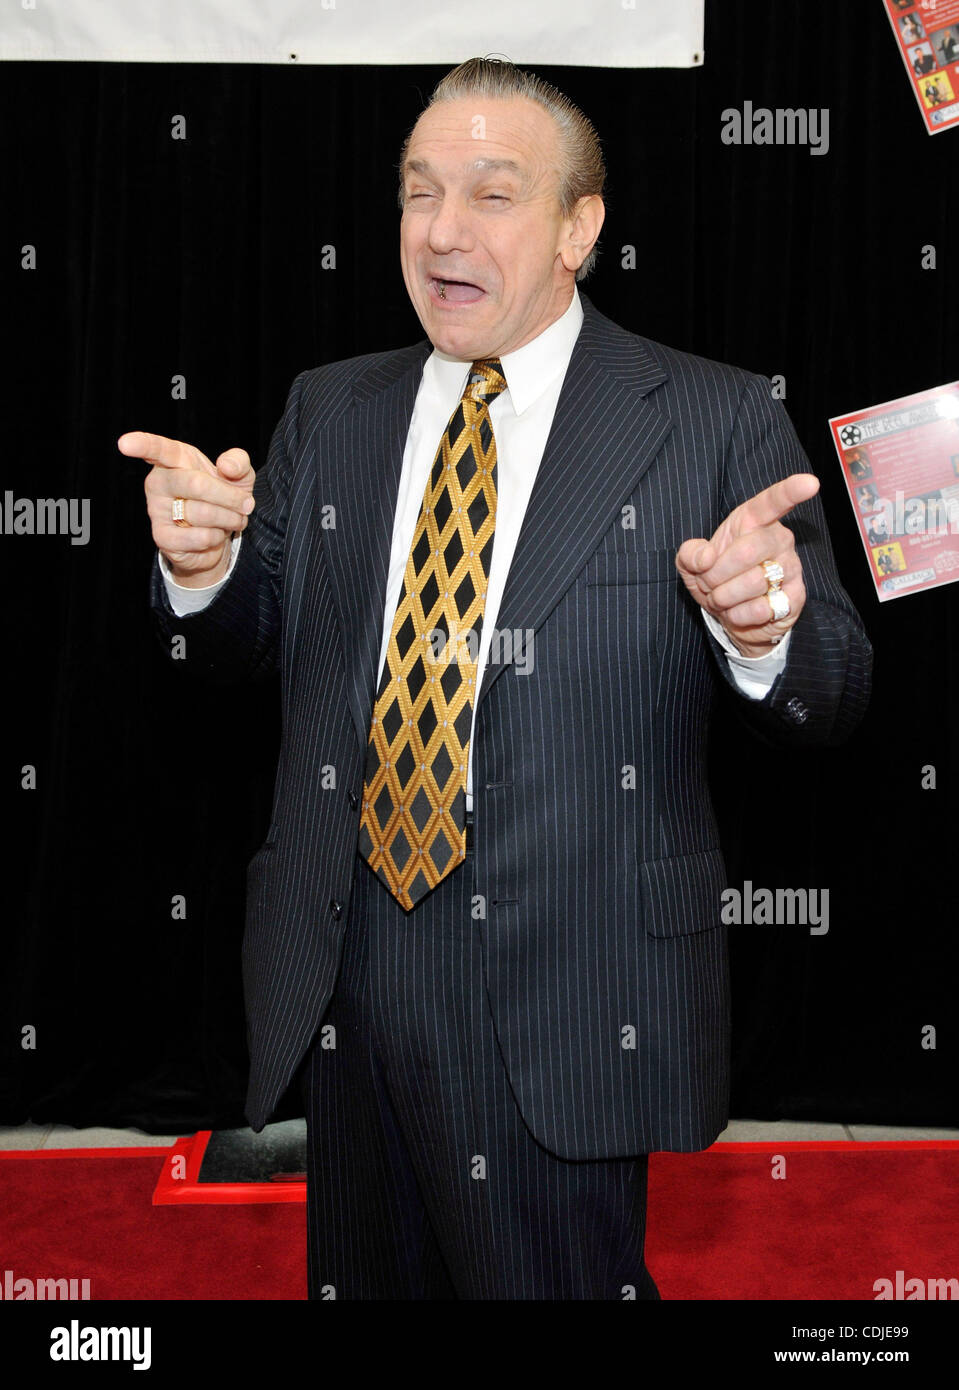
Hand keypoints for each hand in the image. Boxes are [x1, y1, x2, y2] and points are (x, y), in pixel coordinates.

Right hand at [117, 432, 255, 584]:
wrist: (219, 536)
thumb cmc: (224, 497)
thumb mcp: (239, 476)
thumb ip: (238, 462)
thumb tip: (226, 466)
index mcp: (175, 460)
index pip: (157, 449)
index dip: (141, 444)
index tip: (125, 443)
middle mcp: (159, 482)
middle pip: (196, 484)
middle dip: (230, 497)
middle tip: (247, 504)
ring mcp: (156, 510)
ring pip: (202, 513)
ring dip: (229, 519)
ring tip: (233, 519)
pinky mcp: (162, 537)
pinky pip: (198, 537)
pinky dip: (216, 538)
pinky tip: (213, 535)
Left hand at [675, 473, 818, 656]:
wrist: (732, 616)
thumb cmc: (717, 578)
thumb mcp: (693, 563)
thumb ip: (690, 553)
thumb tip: (706, 558)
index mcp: (754, 521)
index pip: (774, 501)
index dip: (791, 491)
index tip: (810, 483)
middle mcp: (779, 539)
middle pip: (748, 550)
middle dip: (716, 574)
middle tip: (708, 584)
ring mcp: (791, 568)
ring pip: (755, 581)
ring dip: (724, 597)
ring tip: (721, 598)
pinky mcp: (795, 598)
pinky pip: (761, 608)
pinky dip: (737, 615)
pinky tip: (737, 612)